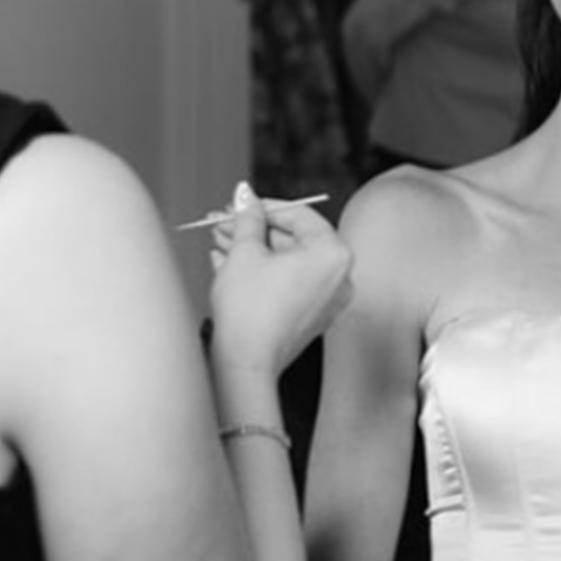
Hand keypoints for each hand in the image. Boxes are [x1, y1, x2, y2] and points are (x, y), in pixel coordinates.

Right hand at [208, 183, 351, 373]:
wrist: (245, 364)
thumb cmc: (250, 313)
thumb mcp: (245, 252)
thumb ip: (248, 218)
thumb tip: (246, 196)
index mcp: (333, 254)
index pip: (300, 215)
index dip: (264, 206)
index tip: (242, 204)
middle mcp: (339, 277)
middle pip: (293, 239)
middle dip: (254, 230)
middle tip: (226, 222)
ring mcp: (327, 300)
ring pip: (287, 262)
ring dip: (253, 250)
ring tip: (221, 242)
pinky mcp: (311, 317)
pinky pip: (288, 284)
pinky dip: (262, 273)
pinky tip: (228, 263)